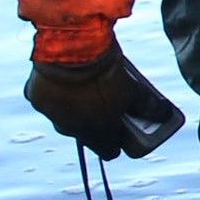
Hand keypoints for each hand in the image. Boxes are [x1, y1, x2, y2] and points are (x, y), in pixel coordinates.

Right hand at [25, 40, 142, 158]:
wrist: (74, 48)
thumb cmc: (106, 71)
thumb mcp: (133, 89)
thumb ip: (148, 105)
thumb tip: (165, 114)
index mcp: (96, 131)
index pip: (107, 151)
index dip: (115, 145)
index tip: (120, 137)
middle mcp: (70, 128)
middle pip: (84, 135)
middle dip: (93, 126)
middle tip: (102, 110)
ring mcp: (51, 113)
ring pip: (62, 118)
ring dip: (72, 110)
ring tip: (82, 93)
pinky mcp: (34, 96)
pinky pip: (45, 99)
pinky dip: (53, 92)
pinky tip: (62, 80)